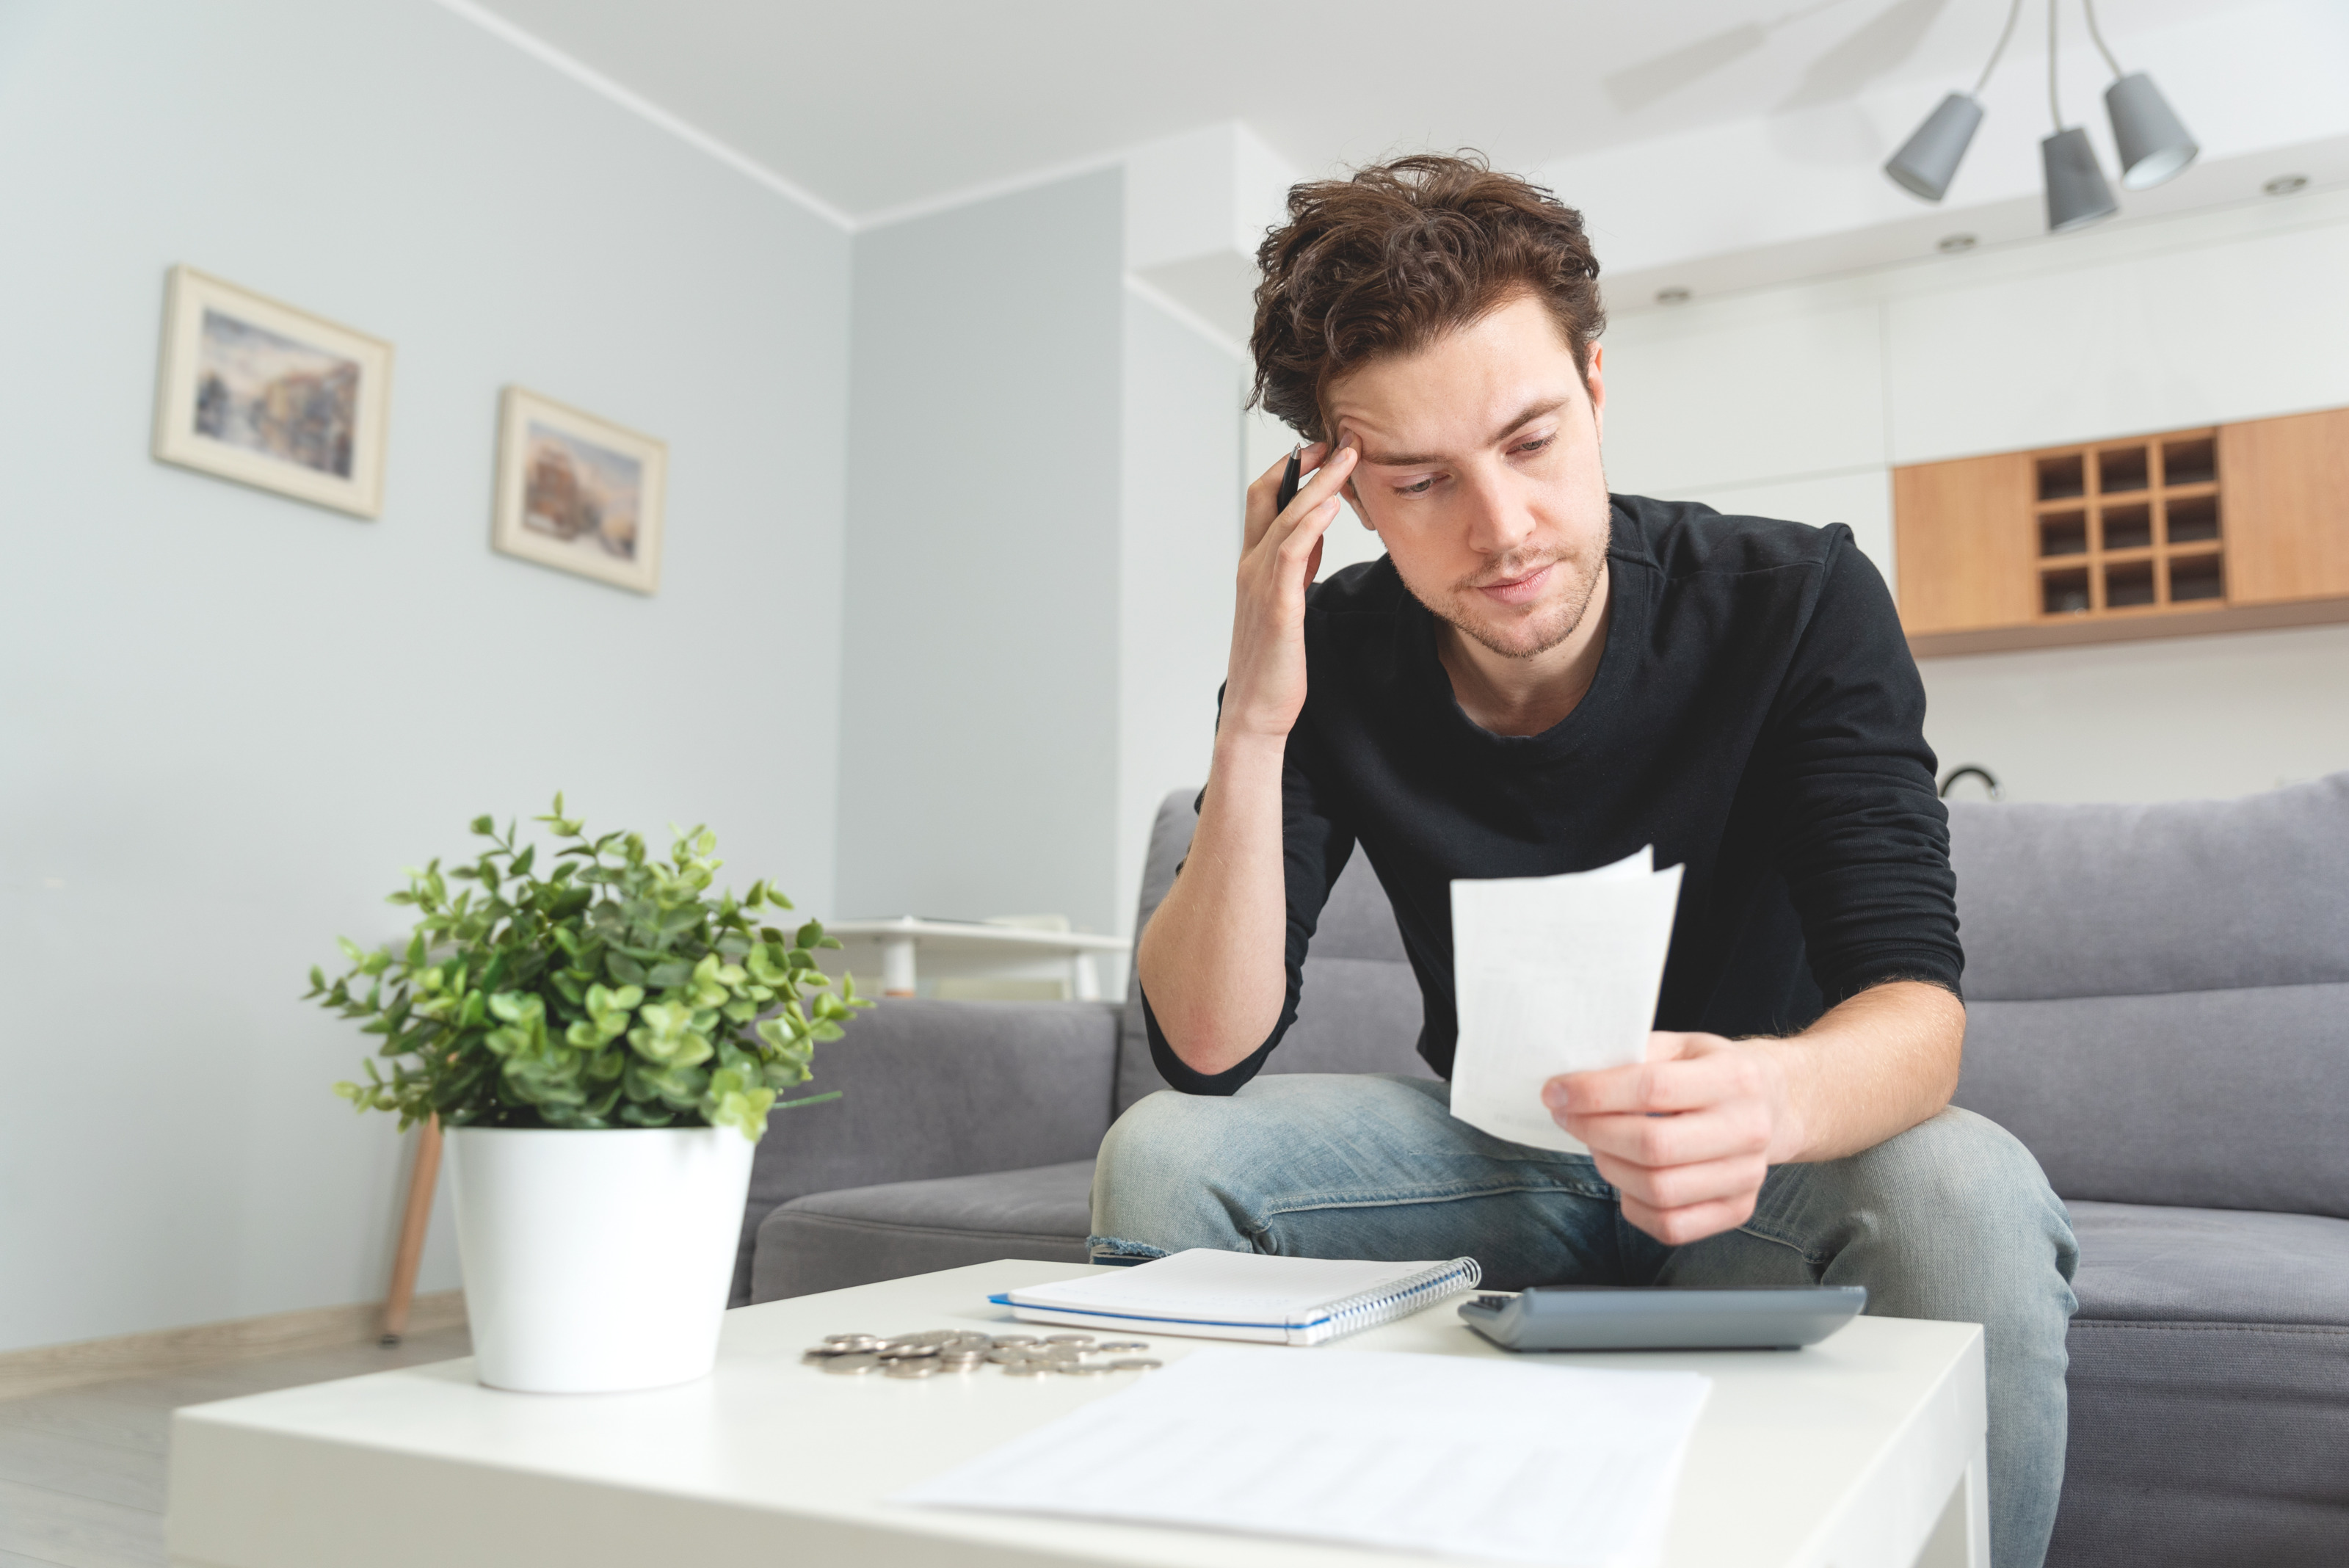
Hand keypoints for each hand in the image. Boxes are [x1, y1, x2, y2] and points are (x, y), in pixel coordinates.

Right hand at [1221, 440, 1358, 741]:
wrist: (1256, 712)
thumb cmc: (1274, 664)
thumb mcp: (1288, 604)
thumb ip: (1296, 566)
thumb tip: (1316, 533)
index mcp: (1252, 566)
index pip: (1264, 500)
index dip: (1292, 469)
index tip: (1325, 448)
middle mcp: (1251, 568)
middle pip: (1268, 496)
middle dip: (1305, 463)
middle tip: (1340, 438)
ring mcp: (1261, 585)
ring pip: (1285, 519)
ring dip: (1318, 483)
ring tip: (1349, 456)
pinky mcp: (1279, 607)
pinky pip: (1291, 554)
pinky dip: (1311, 523)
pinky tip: (1333, 503)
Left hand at [1542, 1032, 1805, 1246]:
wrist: (1775, 1104)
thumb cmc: (1716, 1072)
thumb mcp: (1684, 1045)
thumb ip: (1636, 1056)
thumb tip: (1575, 1079)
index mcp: (1735, 1078)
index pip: (1652, 1088)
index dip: (1594, 1093)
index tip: (1556, 1092)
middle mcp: (1747, 1129)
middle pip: (1653, 1145)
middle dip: (1593, 1131)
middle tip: (1567, 1117)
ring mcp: (1746, 1176)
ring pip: (1658, 1189)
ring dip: (1609, 1167)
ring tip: (1597, 1143)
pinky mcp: (1738, 1210)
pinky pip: (1671, 1226)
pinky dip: (1634, 1205)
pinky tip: (1626, 1178)